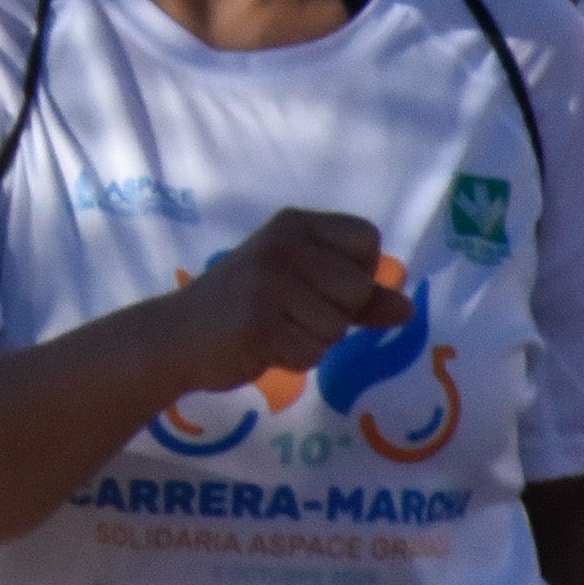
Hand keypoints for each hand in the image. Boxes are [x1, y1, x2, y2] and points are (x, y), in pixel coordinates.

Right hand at [158, 209, 411, 398]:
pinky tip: (263, 345)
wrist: (175, 335)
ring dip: (313, 341)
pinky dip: (293, 360)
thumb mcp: (303, 288)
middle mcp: (283, 243)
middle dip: (335, 315)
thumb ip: (359, 297)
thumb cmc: (245, 307)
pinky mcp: (257, 321)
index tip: (321, 285)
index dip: (357, 272)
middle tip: (292, 313)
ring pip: (337, 328)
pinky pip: (311, 354)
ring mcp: (268, 280)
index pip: (367, 240)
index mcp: (295, 224)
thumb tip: (408, 309)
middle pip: (357, 289)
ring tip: (274, 329)